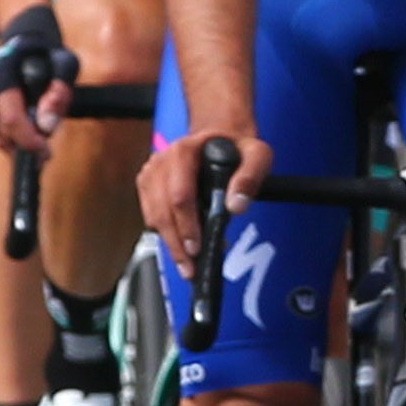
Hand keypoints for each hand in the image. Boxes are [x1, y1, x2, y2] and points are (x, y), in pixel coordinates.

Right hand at [0, 2, 70, 149]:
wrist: (25, 47)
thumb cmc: (48, 56)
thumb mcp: (65, 64)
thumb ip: (61, 90)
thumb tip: (45, 126)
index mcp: (0, 68)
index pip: (11, 116)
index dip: (29, 138)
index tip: (46, 150)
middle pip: (2, 129)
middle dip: (25, 144)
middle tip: (46, 152)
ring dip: (19, 141)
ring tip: (39, 134)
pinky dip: (10, 139)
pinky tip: (25, 131)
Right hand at [141, 126, 268, 267]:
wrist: (221, 138)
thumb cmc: (238, 148)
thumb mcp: (257, 155)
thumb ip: (251, 177)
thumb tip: (236, 206)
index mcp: (184, 151)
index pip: (180, 195)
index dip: (187, 224)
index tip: (197, 246)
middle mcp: (161, 162)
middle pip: (162, 211)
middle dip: (176, 242)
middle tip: (191, 266)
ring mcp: (151, 174)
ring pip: (153, 217)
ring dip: (169, 243)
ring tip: (188, 264)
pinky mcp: (148, 187)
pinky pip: (151, 217)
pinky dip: (166, 235)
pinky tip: (183, 247)